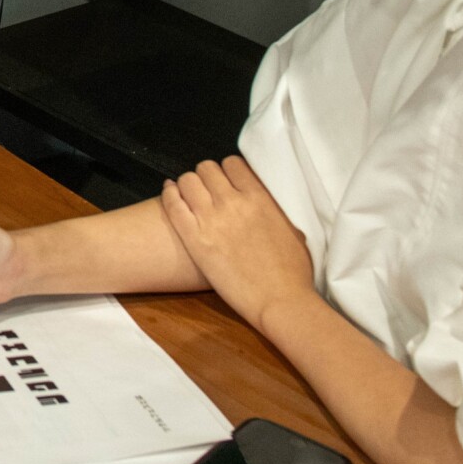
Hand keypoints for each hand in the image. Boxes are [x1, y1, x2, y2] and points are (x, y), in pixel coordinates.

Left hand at [160, 156, 316, 332]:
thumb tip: (264, 201)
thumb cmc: (293, 271)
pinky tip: (169, 193)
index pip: (233, 164)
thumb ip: (273, 208)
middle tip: (207, 190)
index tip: (226, 181)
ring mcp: (211, 219)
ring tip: (189, 194)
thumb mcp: (292, 228)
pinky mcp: (194, 239)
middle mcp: (233, 202)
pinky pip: (173, 205)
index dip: (227, 170)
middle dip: (206, 176)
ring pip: (187, 181)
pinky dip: (169, 194)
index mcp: (259, 197)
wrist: (280, 300)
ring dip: (188, 185)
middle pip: (207, 169)